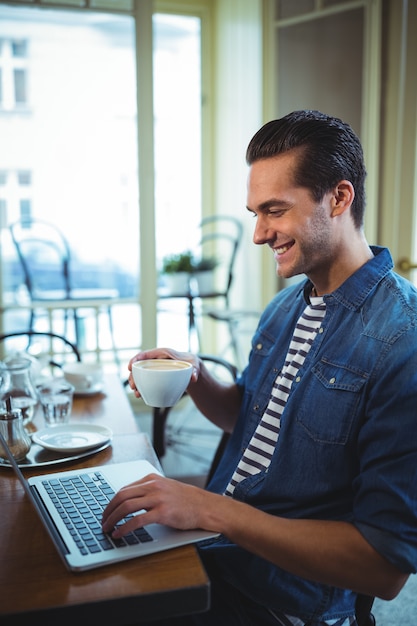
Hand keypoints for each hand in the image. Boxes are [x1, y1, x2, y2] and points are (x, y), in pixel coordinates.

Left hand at [101, 473, 217, 537]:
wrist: (205, 506)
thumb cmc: (187, 500)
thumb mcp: (166, 488)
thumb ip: (149, 491)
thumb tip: (129, 502)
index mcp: (152, 478)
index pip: (125, 488)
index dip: (112, 502)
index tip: (106, 511)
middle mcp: (153, 486)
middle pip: (122, 496)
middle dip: (108, 510)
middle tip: (102, 521)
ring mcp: (158, 498)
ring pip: (126, 506)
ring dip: (113, 519)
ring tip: (107, 528)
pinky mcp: (163, 512)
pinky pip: (137, 520)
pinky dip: (124, 528)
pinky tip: (119, 534)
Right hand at [127, 348, 199, 396]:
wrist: (192, 370)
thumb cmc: (191, 363)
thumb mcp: (194, 365)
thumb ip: (194, 370)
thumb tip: (193, 378)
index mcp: (163, 353)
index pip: (146, 354)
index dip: (136, 359)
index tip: (130, 367)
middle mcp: (156, 360)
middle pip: (140, 366)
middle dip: (133, 375)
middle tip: (133, 386)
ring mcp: (155, 369)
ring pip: (141, 374)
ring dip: (136, 383)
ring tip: (137, 393)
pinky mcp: (156, 377)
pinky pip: (146, 381)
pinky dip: (141, 387)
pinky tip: (140, 395)